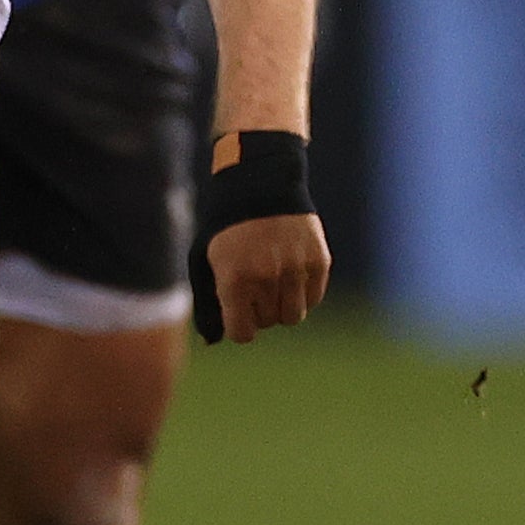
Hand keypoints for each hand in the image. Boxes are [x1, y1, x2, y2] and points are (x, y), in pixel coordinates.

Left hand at [200, 212, 328, 342]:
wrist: (261, 183)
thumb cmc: (226, 227)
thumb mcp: (204, 260)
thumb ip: (208, 303)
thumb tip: (212, 341)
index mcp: (235, 280)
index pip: (242, 333)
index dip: (240, 325)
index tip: (238, 311)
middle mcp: (267, 277)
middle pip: (269, 322)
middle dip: (260, 309)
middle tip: (255, 283)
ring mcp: (296, 269)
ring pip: (293, 315)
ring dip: (283, 304)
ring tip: (274, 279)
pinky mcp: (319, 261)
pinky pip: (313, 299)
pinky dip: (303, 292)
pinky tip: (291, 270)